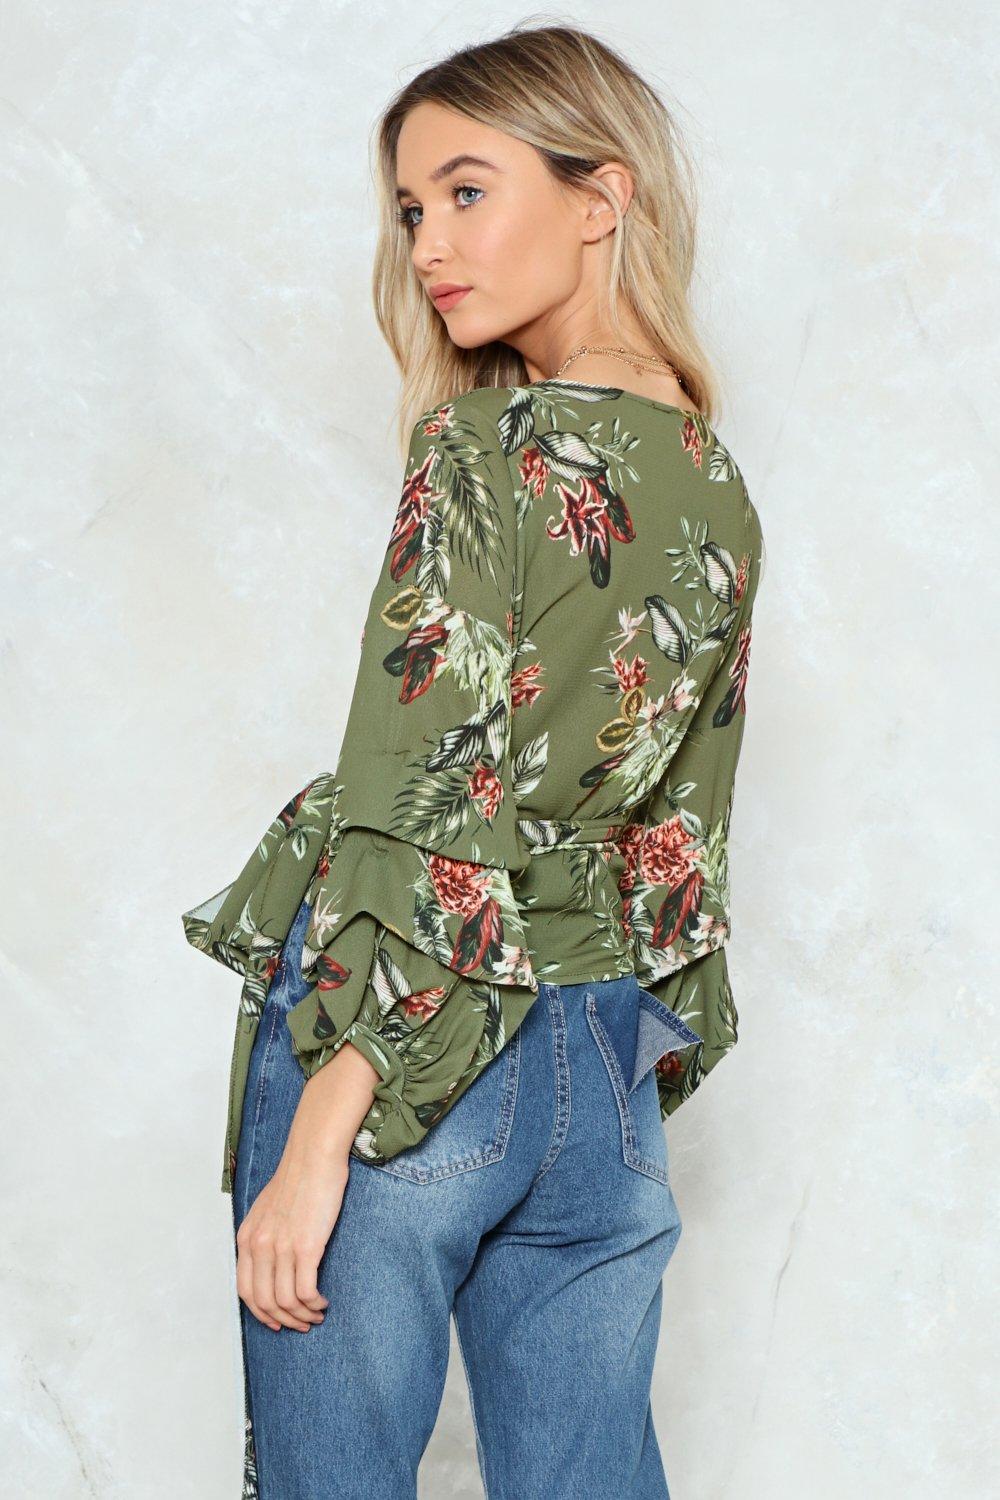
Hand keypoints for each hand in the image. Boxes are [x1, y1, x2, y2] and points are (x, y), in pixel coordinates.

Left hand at [235, 1040, 378, 1330]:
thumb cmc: (298, 1177)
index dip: (260, 1312)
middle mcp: (259, 1246)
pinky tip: (323, 1302)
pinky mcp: (306, 1247)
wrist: (314, 1154)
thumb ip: (264, 1235)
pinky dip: (314, 1304)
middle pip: (264, 1302)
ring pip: (285, 1301)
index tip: (277, 1320)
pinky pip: (305, 1291)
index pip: (245, 1290)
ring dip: (302, 1315)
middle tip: (301, 1324)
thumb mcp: (268, 1209)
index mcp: (247, 1238)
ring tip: (317, 1314)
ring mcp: (281, 1247)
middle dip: (283, 1320)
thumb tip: (272, 1261)